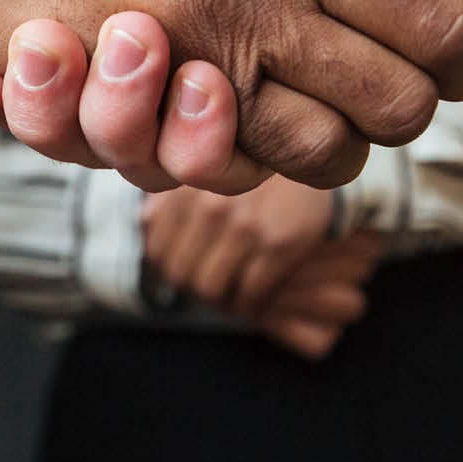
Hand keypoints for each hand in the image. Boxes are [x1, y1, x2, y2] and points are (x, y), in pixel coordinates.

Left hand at [144, 180, 380, 358]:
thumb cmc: (253, 170)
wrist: (315, 158)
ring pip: (213, 288)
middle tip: (216, 289)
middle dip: (197, 290)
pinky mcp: (277, 243)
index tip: (191, 273)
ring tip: (236, 296)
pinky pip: (251, 293)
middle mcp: (208, 205)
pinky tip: (260, 295)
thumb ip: (175, 194)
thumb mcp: (208, 168)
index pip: (158, 251)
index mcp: (184, 188)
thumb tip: (147, 225)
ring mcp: (242, 225)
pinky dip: (252, 304)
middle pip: (183, 274)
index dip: (172, 271)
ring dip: (224, 301)